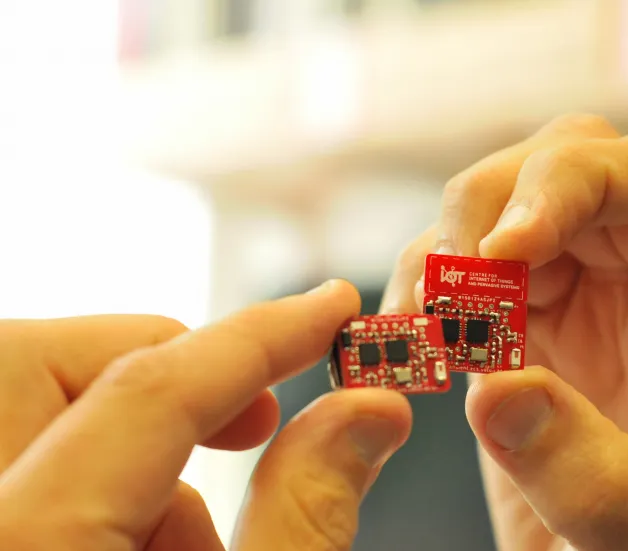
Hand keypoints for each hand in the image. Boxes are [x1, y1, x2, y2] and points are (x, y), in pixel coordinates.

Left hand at [0, 280, 411, 550]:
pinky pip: (18, 472)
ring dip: (132, 459)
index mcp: (30, 549)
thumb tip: (366, 412)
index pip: (148, 391)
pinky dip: (93, 492)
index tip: (329, 310)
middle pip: (33, 362)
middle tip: (247, 423)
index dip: (256, 337)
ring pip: (26, 412)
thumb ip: (307, 515)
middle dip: (159, 371)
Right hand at [381, 114, 627, 550]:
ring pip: (513, 209)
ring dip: (448, 250)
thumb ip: (591, 482)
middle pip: (576, 169)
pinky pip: (477, 271)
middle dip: (493, 206)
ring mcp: (595, 302)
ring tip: (416, 325)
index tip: (499, 249)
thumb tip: (499, 390)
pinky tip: (415, 342)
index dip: (572, 185)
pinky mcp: (539, 329)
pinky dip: (431, 291)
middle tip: (441, 285)